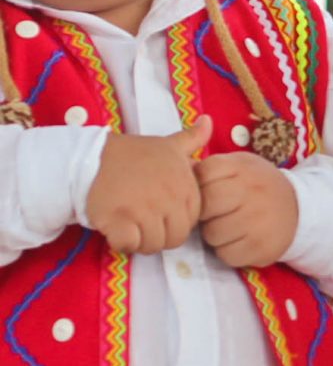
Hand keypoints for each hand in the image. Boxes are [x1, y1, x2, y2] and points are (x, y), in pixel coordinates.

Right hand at [86, 115, 210, 253]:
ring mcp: (145, 210)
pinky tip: (115, 228)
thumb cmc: (131, 154)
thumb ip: (191, 139)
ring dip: (139, 242)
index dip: (172, 222)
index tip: (156, 211)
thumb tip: (209, 121)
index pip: (189, 224)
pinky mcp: (118, 220)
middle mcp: (170, 199)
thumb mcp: (167, 145)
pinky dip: (121, 243)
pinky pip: (128, 245)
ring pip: (152, 245)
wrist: (89, 156)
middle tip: (140, 221)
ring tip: (128, 223)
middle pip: (173, 239)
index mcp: (186, 187)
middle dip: (158, 236)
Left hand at [195, 151, 299, 268]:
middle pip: (204, 208)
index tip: (211, 190)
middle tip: (218, 213)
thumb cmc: (257, 187)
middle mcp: (252, 192)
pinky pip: (226, 255)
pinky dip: (228, 251)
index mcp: (243, 168)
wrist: (299, 210)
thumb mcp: (238, 165)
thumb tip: (177, 171)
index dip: (200, 186)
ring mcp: (258, 222)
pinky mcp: (262, 248)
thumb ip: (209, 167)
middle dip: (205, 213)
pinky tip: (240, 241)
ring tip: (231, 227)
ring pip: (211, 235)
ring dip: (215, 234)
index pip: (201, 176)